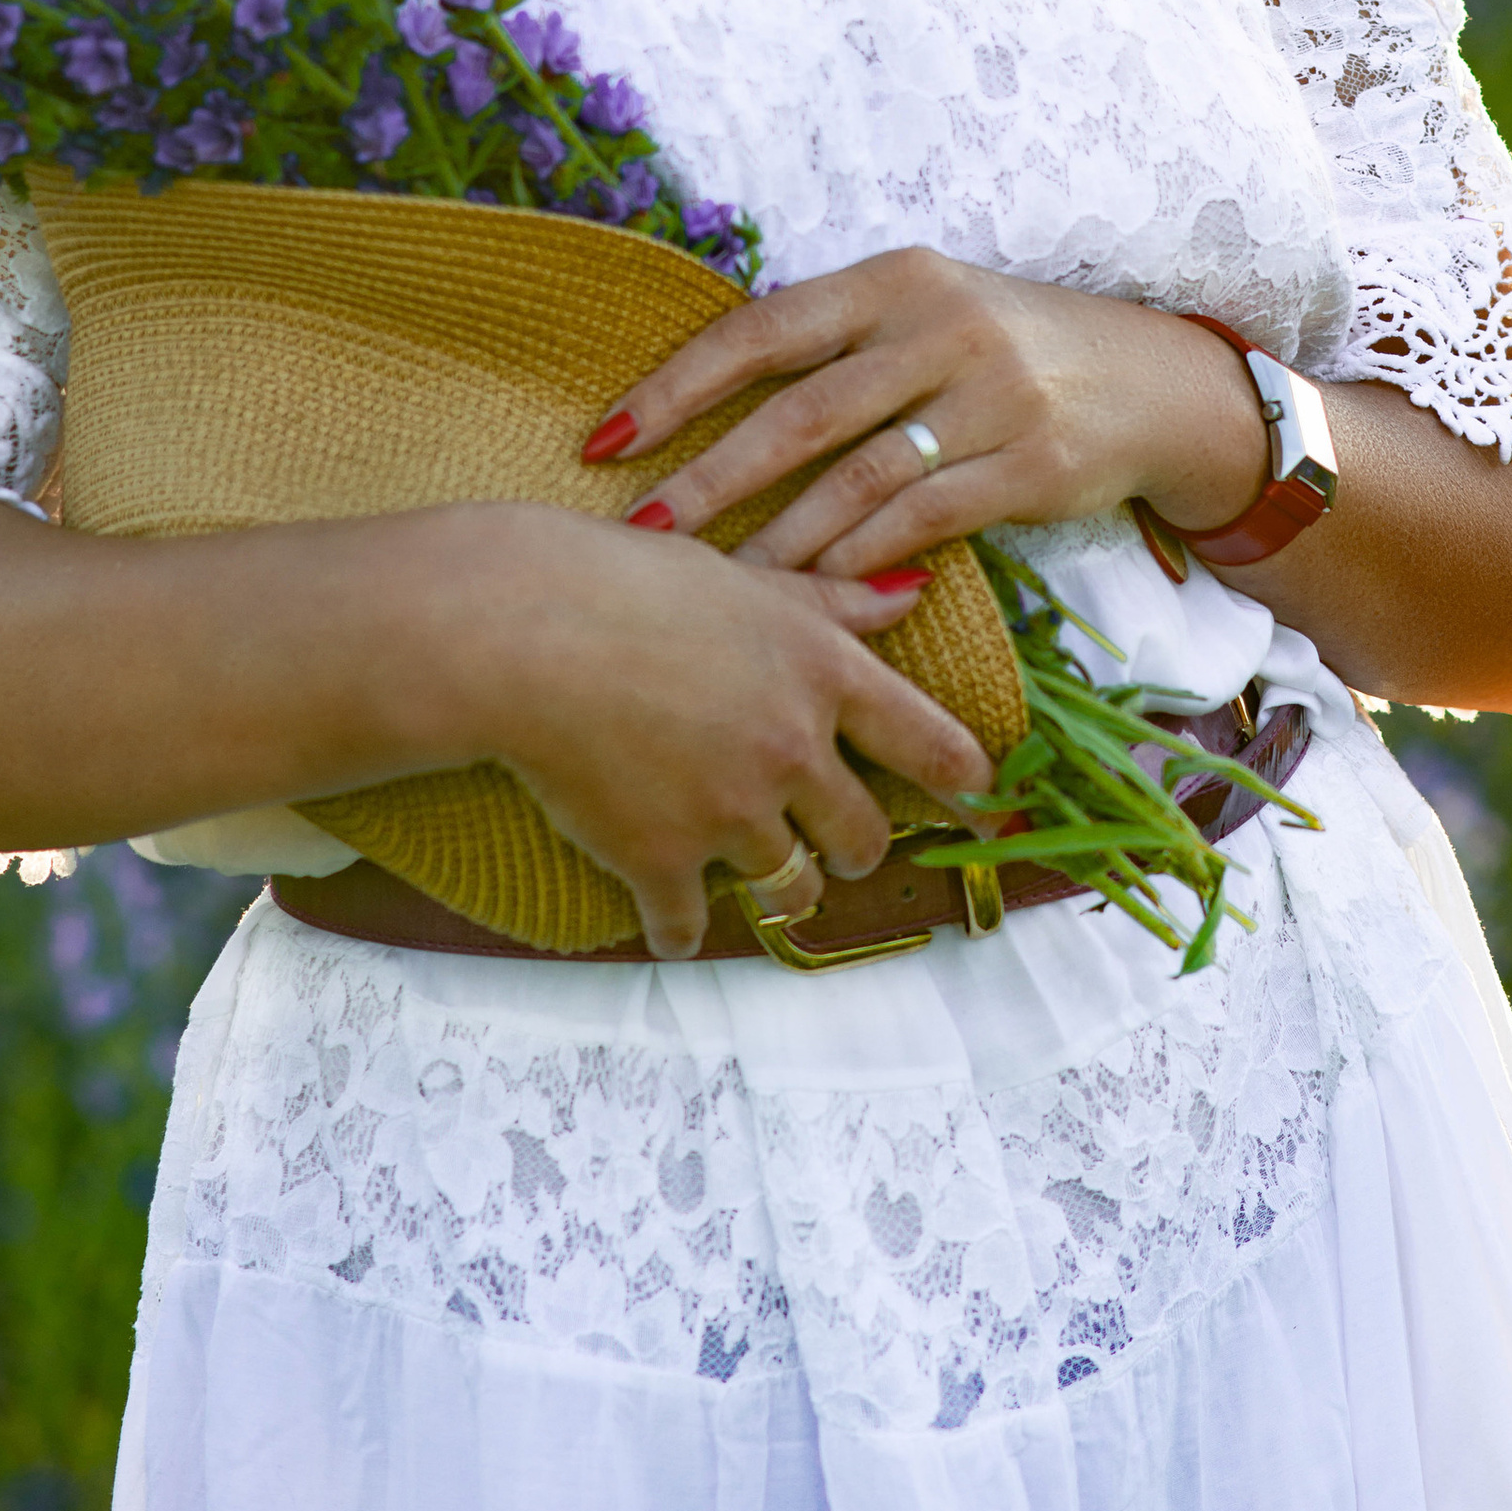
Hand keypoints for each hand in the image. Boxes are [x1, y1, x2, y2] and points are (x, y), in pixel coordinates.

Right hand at [470, 507, 996, 958]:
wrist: (527, 630)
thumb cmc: (630, 585)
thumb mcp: (747, 581)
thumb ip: (832, 602)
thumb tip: (910, 596)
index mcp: (823, 674)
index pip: (927, 741)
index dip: (964, 779)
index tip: (984, 802)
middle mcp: (793, 751)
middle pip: (862, 835)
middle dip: (856, 845)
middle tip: (838, 843)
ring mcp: (730, 814)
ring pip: (790, 888)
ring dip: (781, 888)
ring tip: (761, 875)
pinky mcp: (662, 861)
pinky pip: (689, 925)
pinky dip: (680, 928)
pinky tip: (669, 920)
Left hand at [578, 247, 1270, 582]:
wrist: (1158, 384)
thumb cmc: (1011, 352)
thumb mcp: (929, 314)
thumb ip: (838, 344)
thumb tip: (701, 394)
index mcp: (896, 280)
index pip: (764, 329)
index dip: (678, 384)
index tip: (604, 438)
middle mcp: (940, 328)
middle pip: (799, 412)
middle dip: (706, 479)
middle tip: (637, 533)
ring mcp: (991, 396)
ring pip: (856, 481)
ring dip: (774, 542)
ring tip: (711, 588)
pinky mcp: (1031, 464)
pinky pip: (922, 522)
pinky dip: (859, 562)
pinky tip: (811, 595)